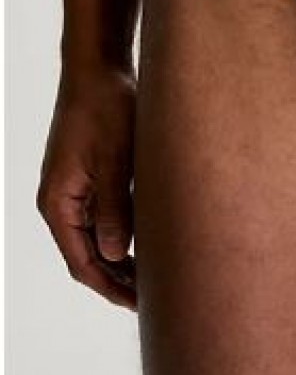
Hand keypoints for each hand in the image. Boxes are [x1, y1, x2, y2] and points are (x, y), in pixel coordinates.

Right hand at [37, 62, 137, 309]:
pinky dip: (125, 232)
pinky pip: (106, 216)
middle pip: (88, 255)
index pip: (81, 262)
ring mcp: (76, 189)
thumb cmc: (105, 109)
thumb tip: (115, 254)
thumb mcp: (115, 161)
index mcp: (59, 203)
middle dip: (118, 279)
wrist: (100, 69)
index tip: (140, 305)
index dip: (111, 287)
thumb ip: (115, 208)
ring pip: (98, 237)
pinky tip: (152, 240)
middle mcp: (62, 201)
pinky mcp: (92, 175)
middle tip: (155, 297)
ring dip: (123, 257)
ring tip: (158, 275)